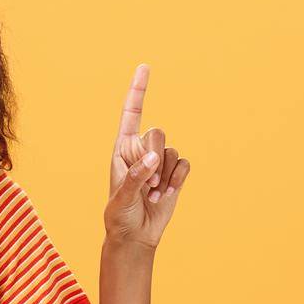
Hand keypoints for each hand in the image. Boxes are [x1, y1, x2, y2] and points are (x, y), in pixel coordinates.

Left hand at [104, 63, 190, 249]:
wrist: (135, 236)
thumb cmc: (119, 216)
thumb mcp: (121, 197)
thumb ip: (135, 176)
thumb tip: (154, 157)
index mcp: (122, 148)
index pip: (131, 114)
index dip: (138, 91)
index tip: (144, 67)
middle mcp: (142, 149)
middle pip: (158, 132)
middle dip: (155, 158)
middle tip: (146, 184)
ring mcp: (159, 161)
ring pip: (172, 150)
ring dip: (165, 175)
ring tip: (152, 194)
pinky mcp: (174, 173)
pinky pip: (184, 164)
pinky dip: (177, 180)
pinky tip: (166, 194)